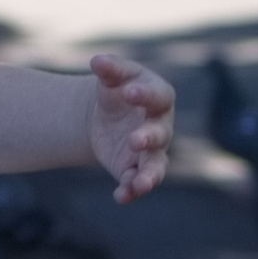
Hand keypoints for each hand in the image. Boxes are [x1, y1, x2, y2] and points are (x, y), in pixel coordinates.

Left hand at [86, 50, 173, 203]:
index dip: (146, 95)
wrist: (105, 115)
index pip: (158, 97)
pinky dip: (130, 191)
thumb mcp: (113, 76)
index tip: (129, 92)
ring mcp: (150, 151)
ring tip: (142, 184)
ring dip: (150, 175)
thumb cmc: (117, 89)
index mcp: (159, 99)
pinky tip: (120, 197)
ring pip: (156, 166)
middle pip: (161, 134)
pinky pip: (136, 182)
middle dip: (149, 138)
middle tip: (135, 140)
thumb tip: (97, 61)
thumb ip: (109, 68)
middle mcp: (160, 127)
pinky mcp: (135, 169)